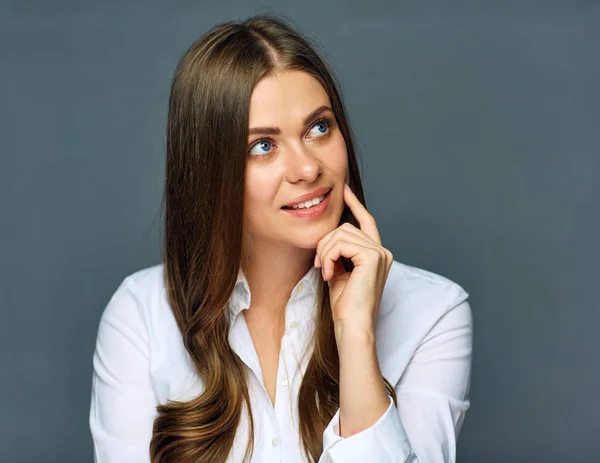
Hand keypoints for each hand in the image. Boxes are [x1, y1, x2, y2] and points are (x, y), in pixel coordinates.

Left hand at [314, 184, 393, 329]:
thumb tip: (328, 236)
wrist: (353, 325)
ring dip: (326, 252)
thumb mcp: (340, 272)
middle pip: (346, 227)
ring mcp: (380, 253)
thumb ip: (338, 253)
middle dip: (326, 243)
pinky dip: (329, 257)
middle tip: (321, 266)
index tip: (344, 190)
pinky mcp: (373, 257)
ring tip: (325, 272)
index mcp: (377, 254)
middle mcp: (382, 251)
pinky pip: (342, 244)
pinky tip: (330, 274)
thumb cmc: (345, 305)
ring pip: (341, 234)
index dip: (354, 204)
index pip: (366, 221)